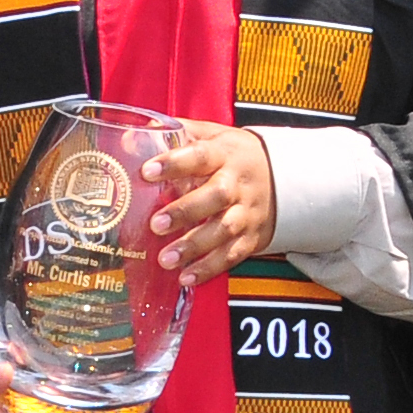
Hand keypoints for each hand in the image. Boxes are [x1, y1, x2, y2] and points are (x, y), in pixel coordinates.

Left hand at [146, 126, 275, 279]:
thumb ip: (173, 135)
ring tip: (166, 259)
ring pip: (223, 229)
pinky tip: (187, 277)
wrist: (284, 178)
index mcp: (223, 154)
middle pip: (215, 196)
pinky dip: (209, 268)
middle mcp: (236, 184)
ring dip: (194, 246)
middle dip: (185, 211)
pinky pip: (232, 255)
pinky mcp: (250, 237)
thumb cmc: (234, 156)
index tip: (147, 171)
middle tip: (156, 224)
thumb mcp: (210, 135)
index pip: (200, 155)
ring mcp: (246, 212)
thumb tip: (127, 139)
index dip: (174, 163)